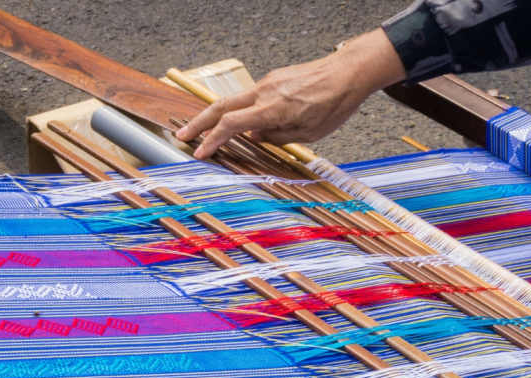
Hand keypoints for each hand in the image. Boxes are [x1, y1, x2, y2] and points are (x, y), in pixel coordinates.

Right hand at [175, 29, 406, 158]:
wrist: (348, 73)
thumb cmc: (334, 104)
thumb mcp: (309, 134)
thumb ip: (278, 137)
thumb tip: (255, 137)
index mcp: (272, 109)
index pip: (231, 125)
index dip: (213, 140)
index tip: (201, 152)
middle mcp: (265, 92)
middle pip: (221, 107)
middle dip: (198, 123)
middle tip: (182, 137)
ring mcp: (268, 82)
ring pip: (234, 100)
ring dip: (216, 116)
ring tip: (205, 131)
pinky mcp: (274, 79)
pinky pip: (251, 96)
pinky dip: (240, 109)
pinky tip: (243, 123)